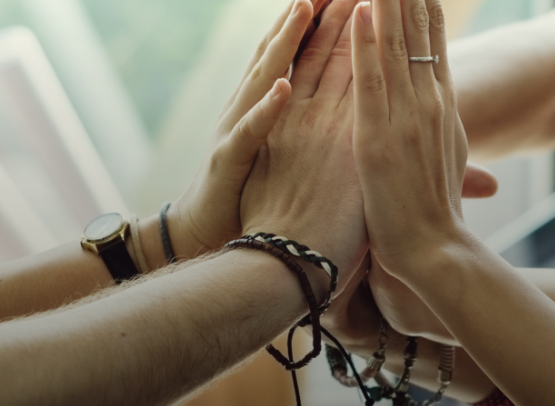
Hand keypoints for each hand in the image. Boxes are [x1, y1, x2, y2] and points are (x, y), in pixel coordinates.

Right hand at [166, 0, 316, 259]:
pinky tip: (281, 87)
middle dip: (307, 12)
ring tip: (304, 7)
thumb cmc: (255, 195)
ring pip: (264, 77)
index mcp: (270, 104)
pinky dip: (265, 109)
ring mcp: (238, 130)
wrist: (210, 234)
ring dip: (285, 42)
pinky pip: (250, 132)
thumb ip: (308, 115)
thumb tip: (344, 93)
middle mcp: (252, 107)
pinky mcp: (229, 161)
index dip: (321, 17)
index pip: (299, 50)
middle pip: (283, 50)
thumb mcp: (287, 147)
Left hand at [351, 0, 473, 281]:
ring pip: (393, 45)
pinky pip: (368, 79)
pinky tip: (358, 11)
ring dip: (384, 2)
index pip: (432, 42)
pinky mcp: (377, 137)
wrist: (435, 251)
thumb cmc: (435, 212)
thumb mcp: (447, 159)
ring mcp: (404, 118)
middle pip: (416, 31)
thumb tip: (442, 107)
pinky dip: (364, 42)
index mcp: (442, 107)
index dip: (423, 5)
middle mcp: (427, 103)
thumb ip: (440, 127)